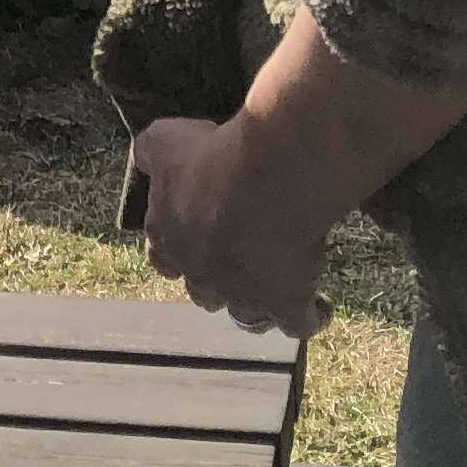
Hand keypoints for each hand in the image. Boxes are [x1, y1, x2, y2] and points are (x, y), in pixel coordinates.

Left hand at [132, 113, 333, 337]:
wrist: (264, 183)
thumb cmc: (212, 161)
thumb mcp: (167, 141)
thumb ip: (151, 151)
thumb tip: (145, 156)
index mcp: (170, 241)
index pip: (163, 258)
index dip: (177, 253)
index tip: (193, 240)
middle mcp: (202, 276)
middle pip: (204, 293)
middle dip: (216, 285)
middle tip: (236, 268)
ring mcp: (244, 296)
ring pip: (247, 317)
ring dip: (258, 308)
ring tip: (275, 294)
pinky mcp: (285, 304)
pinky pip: (298, 325)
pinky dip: (310, 318)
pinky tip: (321, 305)